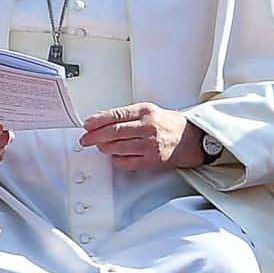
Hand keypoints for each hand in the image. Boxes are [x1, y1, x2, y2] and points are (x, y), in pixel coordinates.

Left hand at [79, 102, 203, 169]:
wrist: (188, 138)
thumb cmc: (165, 123)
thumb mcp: (146, 111)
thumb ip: (125, 115)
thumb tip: (99, 121)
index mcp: (145, 112)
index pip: (116, 115)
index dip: (97, 121)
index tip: (87, 124)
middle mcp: (147, 127)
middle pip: (114, 132)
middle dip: (95, 136)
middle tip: (85, 139)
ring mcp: (150, 145)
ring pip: (118, 148)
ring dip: (104, 148)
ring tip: (100, 146)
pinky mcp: (152, 160)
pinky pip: (127, 162)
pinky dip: (116, 159)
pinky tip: (114, 156)